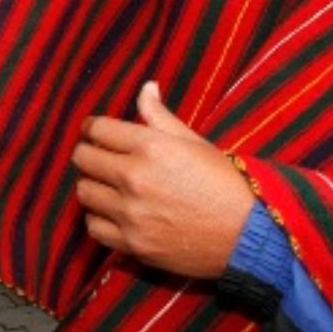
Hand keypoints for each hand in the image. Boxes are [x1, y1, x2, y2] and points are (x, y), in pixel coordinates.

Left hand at [72, 82, 255, 279]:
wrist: (249, 234)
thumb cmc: (225, 183)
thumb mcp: (194, 142)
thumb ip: (160, 116)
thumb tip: (145, 87)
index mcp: (151, 146)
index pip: (98, 129)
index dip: (92, 128)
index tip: (94, 132)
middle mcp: (135, 177)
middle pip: (83, 158)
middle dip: (89, 153)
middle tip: (100, 157)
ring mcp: (131, 213)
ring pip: (84, 192)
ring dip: (92, 185)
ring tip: (107, 185)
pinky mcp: (133, 243)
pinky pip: (93, 226)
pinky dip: (98, 218)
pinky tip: (112, 213)